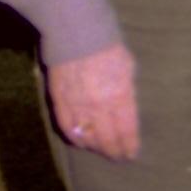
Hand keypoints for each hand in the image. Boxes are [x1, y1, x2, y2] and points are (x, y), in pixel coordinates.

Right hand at [48, 45, 140, 161]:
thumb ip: (128, 92)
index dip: (129, 146)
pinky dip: (75, 138)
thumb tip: (127, 111)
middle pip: (107, 139)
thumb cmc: (108, 46)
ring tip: (101, 150)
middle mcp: (99, 106)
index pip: (126, 132)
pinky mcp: (59, 101)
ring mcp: (77, 105)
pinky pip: (67, 128)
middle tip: (118, 158)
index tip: (132, 154)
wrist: (76, 32)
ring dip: (95, 147)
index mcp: (120, 96)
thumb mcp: (128, 68)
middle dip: (114, 152)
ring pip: (86, 137)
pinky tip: (81, 142)